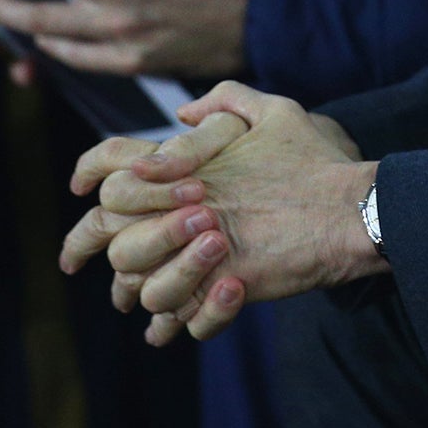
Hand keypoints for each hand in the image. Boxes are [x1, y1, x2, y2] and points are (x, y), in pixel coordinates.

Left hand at [61, 82, 384, 345]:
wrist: (353, 210)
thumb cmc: (316, 161)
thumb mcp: (276, 110)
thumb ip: (226, 100)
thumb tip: (182, 112)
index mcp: (191, 163)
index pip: (117, 161)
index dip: (90, 169)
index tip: (79, 184)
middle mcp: (188, 204)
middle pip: (110, 226)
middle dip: (88, 243)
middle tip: (74, 259)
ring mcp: (204, 247)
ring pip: (138, 278)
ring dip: (134, 287)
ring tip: (132, 297)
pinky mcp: (226, 284)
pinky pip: (180, 314)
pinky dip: (172, 323)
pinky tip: (168, 327)